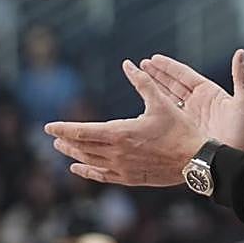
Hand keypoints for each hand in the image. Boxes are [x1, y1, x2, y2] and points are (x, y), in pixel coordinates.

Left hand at [44, 59, 207, 185]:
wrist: (195, 161)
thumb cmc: (180, 130)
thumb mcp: (161, 103)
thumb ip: (143, 83)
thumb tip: (128, 64)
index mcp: (121, 133)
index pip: (82, 131)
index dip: (63, 128)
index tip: (48, 126)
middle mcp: (117, 152)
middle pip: (82, 147)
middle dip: (66, 140)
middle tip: (53, 136)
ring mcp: (122, 168)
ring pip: (90, 161)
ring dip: (74, 154)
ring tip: (62, 148)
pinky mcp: (130, 178)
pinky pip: (102, 176)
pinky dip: (87, 172)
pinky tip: (78, 169)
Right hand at [142, 49, 243, 151]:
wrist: (240, 159)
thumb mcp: (243, 102)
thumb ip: (240, 77)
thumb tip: (240, 52)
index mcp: (209, 92)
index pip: (184, 75)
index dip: (168, 67)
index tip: (153, 58)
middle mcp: (198, 102)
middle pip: (173, 84)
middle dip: (157, 74)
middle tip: (141, 64)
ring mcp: (190, 117)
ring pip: (168, 99)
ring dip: (154, 89)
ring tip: (139, 78)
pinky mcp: (185, 131)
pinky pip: (168, 118)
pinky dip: (156, 111)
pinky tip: (144, 108)